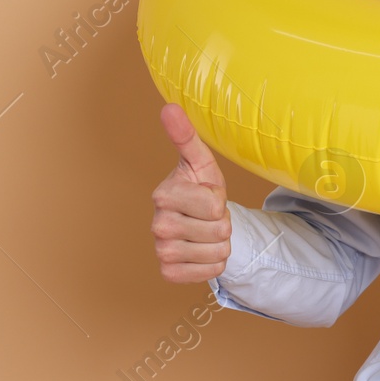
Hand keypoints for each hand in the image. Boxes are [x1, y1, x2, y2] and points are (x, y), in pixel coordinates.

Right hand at [151, 104, 232, 281]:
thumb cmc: (201, 187)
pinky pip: (211, 272)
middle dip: (222, 223)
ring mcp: (161, 251)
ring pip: (218, 252)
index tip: (206, 194)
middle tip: (208, 215)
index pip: (214, 206)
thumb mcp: (201, 162)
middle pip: (219, 230)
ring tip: (206, 230)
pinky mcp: (169, 273)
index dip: (219, 200)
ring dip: (220, 242)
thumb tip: (169, 107)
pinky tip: (201, 250)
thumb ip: (186, 136)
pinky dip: (215, 263)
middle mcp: (157, 225)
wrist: (198, 221)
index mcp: (163, 195)